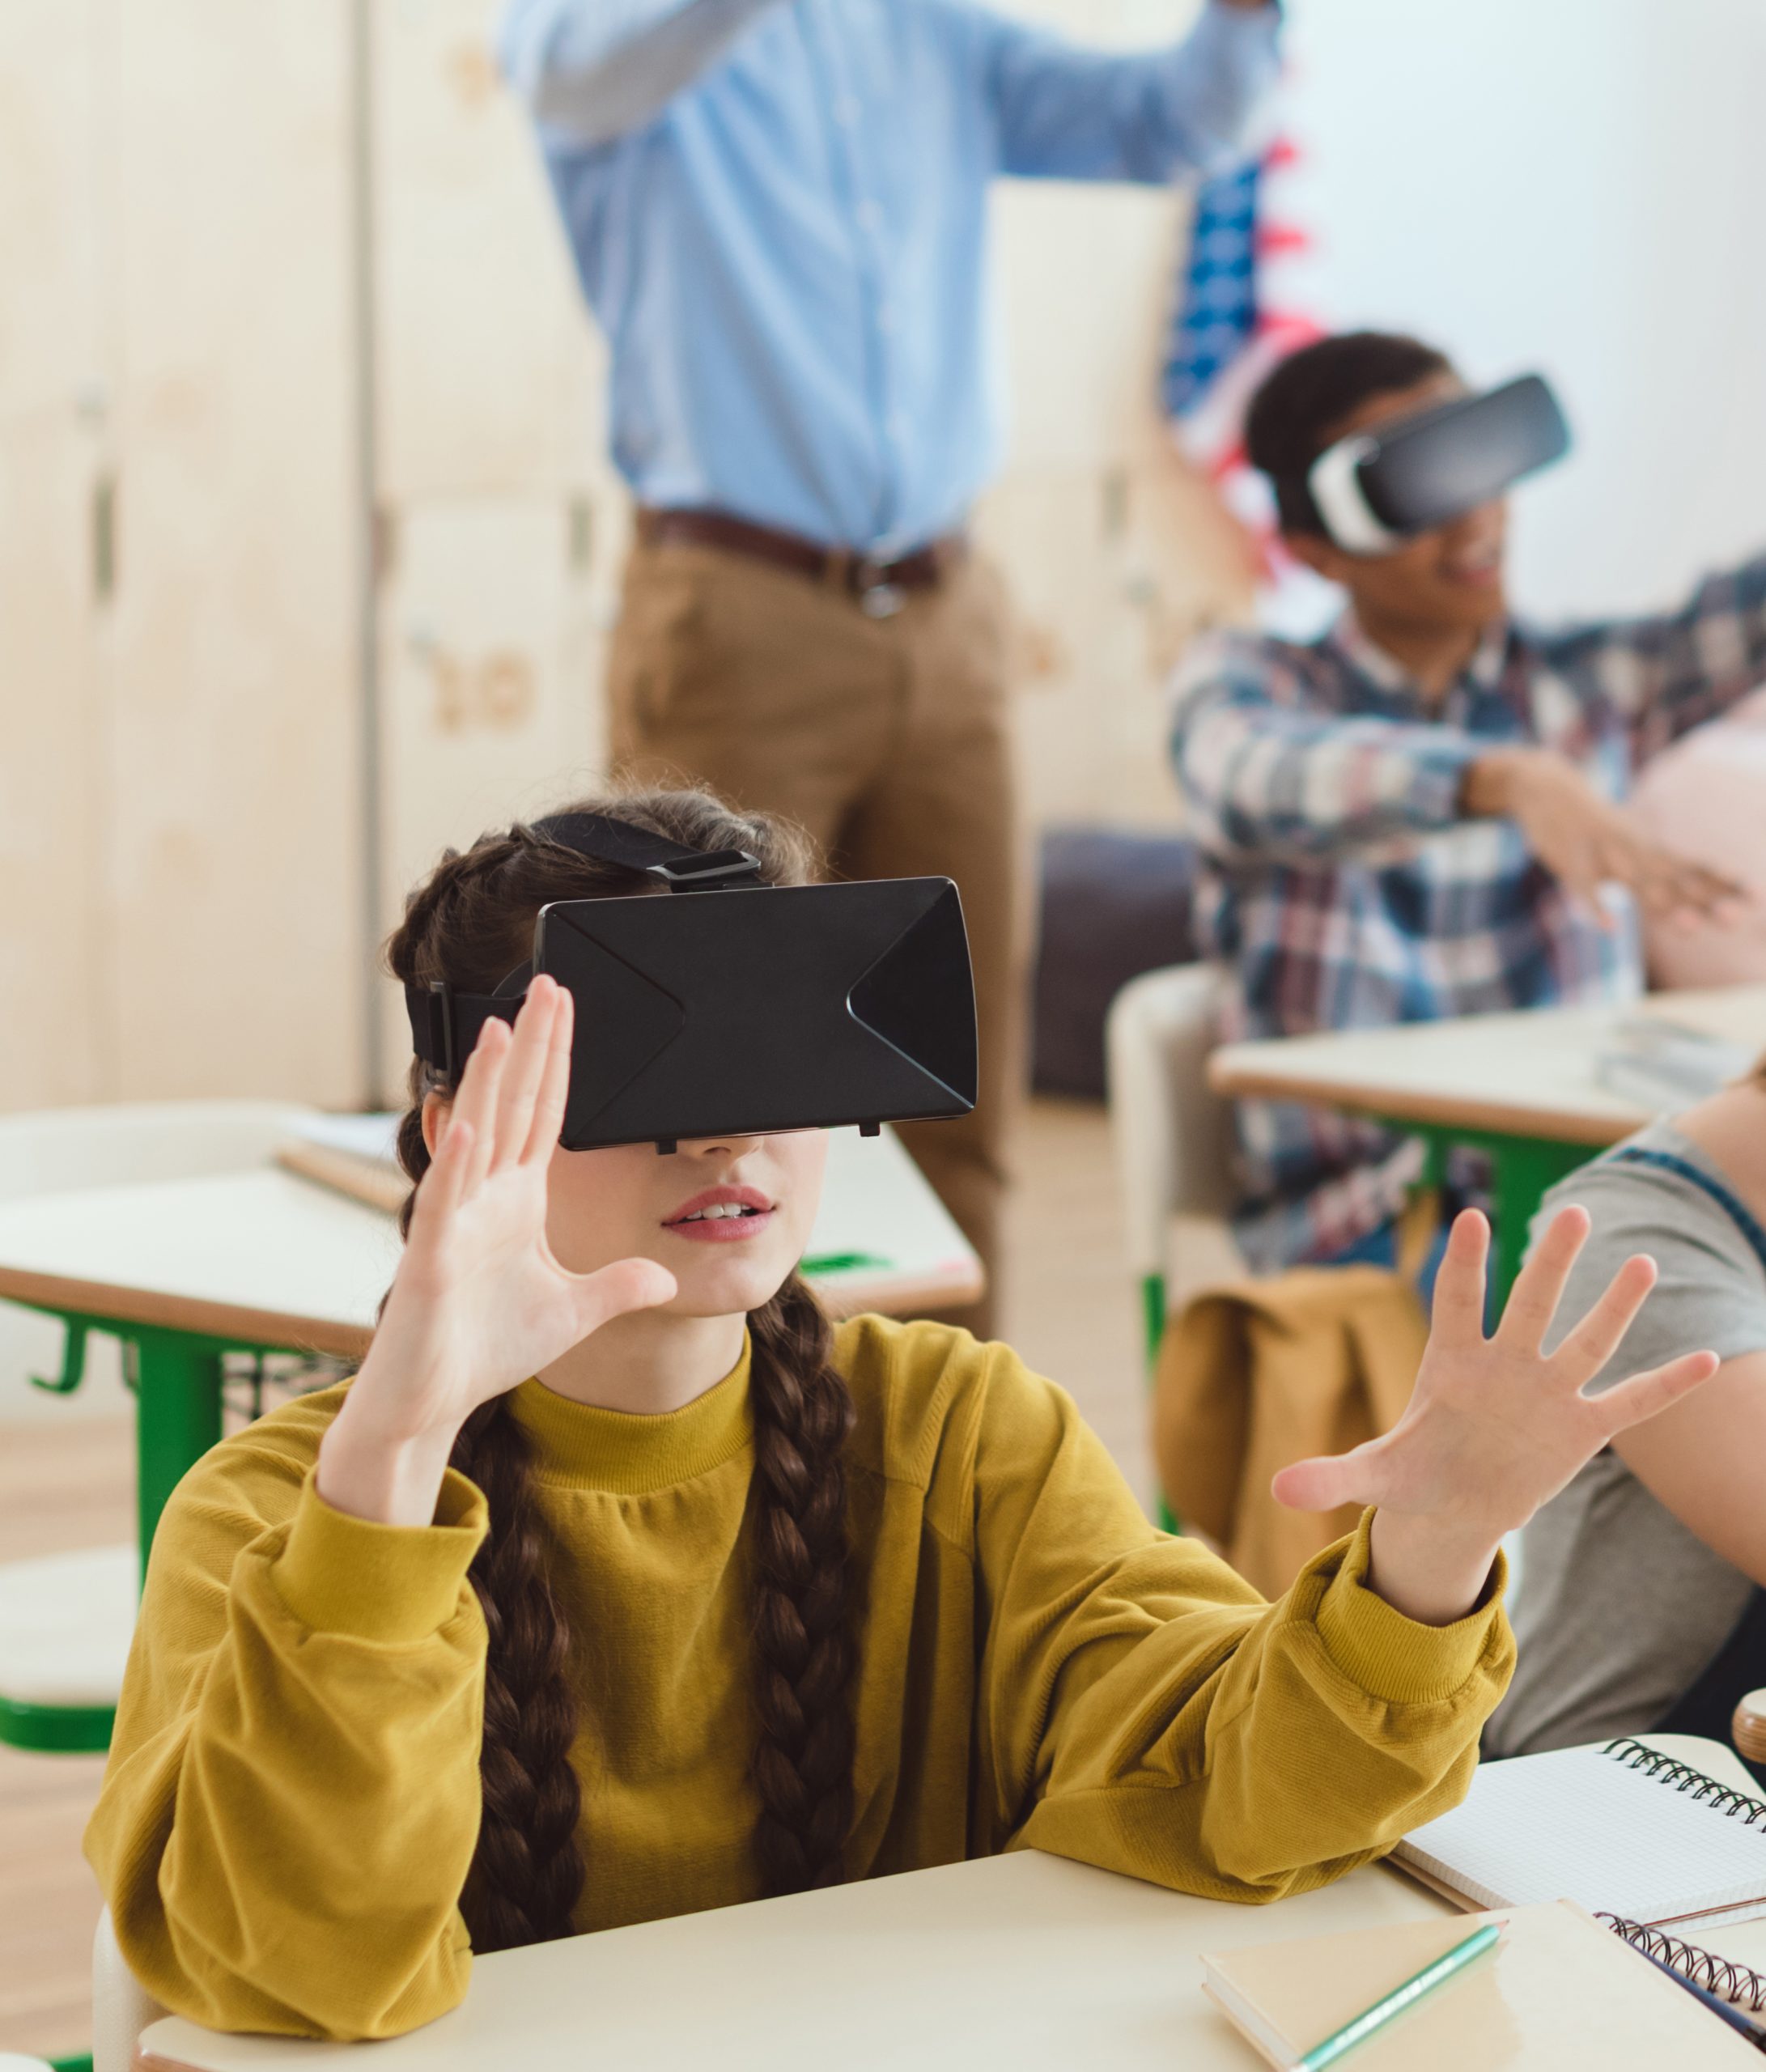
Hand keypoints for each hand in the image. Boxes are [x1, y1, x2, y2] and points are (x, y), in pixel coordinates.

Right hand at [317, 977, 675, 1524]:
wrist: (432, 1404)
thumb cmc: (483, 1350)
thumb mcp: (571, 1314)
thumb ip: (617, 1288)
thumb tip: (665, 1276)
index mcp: (515, 1201)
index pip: (544, 1116)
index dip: (557, 1063)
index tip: (567, 1011)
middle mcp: (483, 1198)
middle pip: (512, 1106)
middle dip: (530, 1046)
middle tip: (546, 985)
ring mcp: (455, 1223)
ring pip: (475, 1136)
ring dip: (488, 1081)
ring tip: (503, 1027)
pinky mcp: (431, 1259)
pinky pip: (446, 1202)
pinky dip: (458, 1161)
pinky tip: (471, 1120)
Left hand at [1273, 1207, 1717, 1624]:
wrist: (1453, 1505)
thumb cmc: (1413, 1473)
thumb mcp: (1372, 1478)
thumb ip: (1330, 1477)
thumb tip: (1276, 1490)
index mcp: (1452, 1362)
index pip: (1459, 1301)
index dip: (1465, 1265)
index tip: (1473, 1217)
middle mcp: (1506, 1364)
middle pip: (1531, 1304)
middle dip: (1550, 1263)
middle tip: (1572, 1211)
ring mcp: (1548, 1392)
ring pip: (1586, 1339)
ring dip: (1615, 1305)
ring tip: (1644, 1261)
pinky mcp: (1580, 1429)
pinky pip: (1629, 1400)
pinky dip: (1665, 1384)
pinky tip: (1706, 1358)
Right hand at [1462, 747, 1747, 926]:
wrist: (1544, 787)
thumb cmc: (1589, 823)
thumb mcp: (1625, 841)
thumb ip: (1653, 870)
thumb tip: (1688, 900)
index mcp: (1648, 848)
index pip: (1692, 868)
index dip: (1722, 883)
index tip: (1755, 898)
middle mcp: (1634, 850)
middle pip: (1675, 880)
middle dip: (1706, 900)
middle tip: (1736, 920)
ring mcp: (1603, 855)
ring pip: (1637, 883)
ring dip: (1663, 904)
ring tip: (1689, 928)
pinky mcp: (1570, 862)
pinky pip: (1583, 888)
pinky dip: (1596, 906)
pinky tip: (1611, 926)